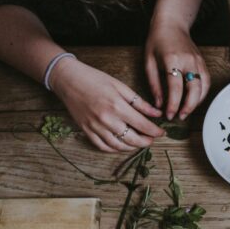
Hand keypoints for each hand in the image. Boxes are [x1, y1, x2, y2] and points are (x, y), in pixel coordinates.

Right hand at [50, 58, 164, 152]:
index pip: (143, 125)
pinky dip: (115, 149)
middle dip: (146, 142)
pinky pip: (103, 147)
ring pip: (119, 146)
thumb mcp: (120, 86)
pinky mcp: (86, 131)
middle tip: (152, 139)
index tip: (162, 132)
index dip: (155, 131)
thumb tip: (157, 114)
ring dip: (132, 147)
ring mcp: (95, 127)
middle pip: (133, 139)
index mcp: (117, 106)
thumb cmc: (95, 79)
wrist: (67, 79)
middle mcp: (107, 120)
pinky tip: (122, 145)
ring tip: (139, 142)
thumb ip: (140, 102)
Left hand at [145, 21, 210, 119]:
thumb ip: (154, 84)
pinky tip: (194, 101)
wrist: (172, 24)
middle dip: (188, 107)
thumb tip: (158, 104)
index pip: (176, 88)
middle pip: (194, 89)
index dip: (173, 104)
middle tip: (180, 117)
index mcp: (173, 60)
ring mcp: (198, 62)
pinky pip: (206, 83)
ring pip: (203, 88)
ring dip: (196, 102)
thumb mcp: (148, 61)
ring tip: (186, 111)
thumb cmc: (157, 41)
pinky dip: (201, 94)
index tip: (169, 115)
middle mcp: (188, 61)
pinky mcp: (203, 63)